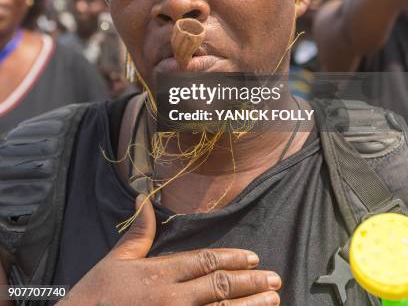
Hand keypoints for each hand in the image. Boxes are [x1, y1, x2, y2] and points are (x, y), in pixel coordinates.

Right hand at [62, 195, 280, 305]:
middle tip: (275, 279)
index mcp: (160, 273)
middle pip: (219, 287)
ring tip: (272, 301)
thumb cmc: (98, 294)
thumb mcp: (118, 258)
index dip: (232, 257)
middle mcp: (172, 298)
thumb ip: (139, 231)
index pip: (205, 261)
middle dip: (250, 283)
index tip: (254, 257)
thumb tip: (142, 197)